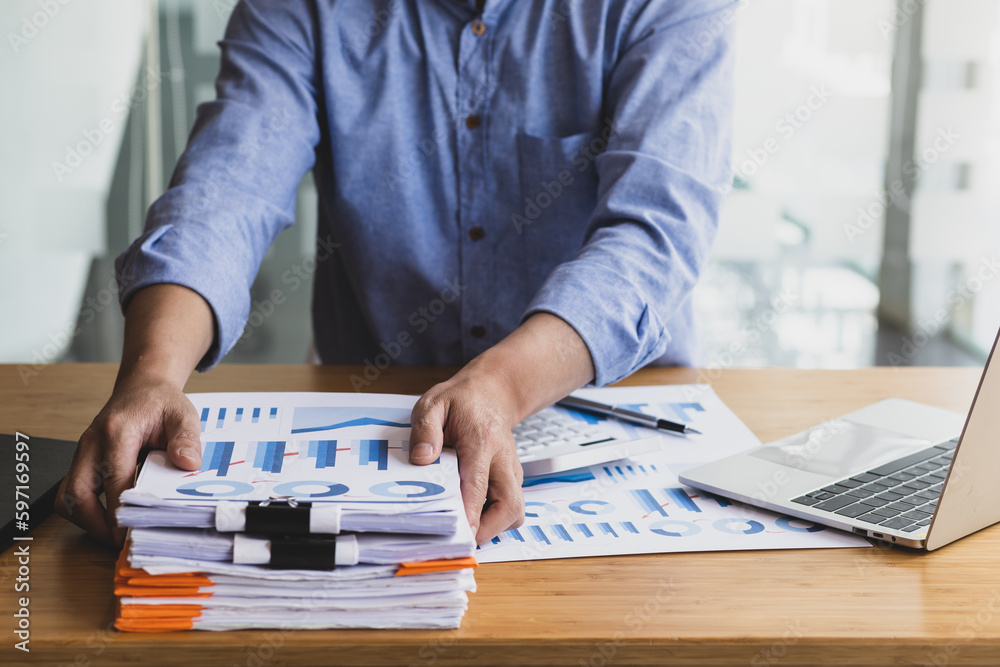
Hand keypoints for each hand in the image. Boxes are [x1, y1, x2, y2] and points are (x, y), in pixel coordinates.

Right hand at [54, 373, 202, 546]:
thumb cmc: (160, 403)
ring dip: (87, 520)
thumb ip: (187, 439)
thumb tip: (187, 464)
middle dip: (96, 524)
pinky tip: (107, 516)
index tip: (131, 533)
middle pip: (77, 492)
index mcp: (117, 430)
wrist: (142, 388)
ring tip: (114, 533)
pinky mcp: (81, 461)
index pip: (113, 478)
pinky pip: (70, 492)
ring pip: (67, 496)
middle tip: (120, 541)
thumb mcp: (183, 415)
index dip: (120, 510)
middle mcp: (92, 442)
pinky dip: (84, 510)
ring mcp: (82, 452)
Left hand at [409, 368, 525, 543]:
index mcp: (482, 441)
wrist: (493, 392)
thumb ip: (425, 429)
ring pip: (515, 510)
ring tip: (465, 527)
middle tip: (461, 538)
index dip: (471, 513)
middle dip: (489, 529)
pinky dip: (494, 518)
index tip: (461, 533)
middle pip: (511, 505)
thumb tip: (422, 459)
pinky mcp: (511, 479)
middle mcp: (503, 460)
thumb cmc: (462, 401)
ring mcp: (511, 471)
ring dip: (494, 526)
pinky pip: (509, 507)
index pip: (479, 484)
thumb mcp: (434, 404)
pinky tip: (472, 514)